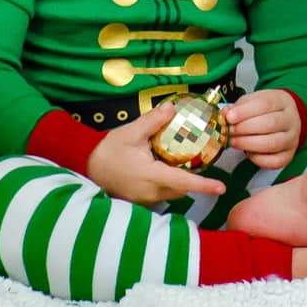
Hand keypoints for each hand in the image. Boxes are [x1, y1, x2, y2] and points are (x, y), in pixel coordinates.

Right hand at [84, 103, 228, 204]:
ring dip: (179, 181)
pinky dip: (167, 183)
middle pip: (181, 189)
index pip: (183, 182)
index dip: (203, 185)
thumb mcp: (131, 132)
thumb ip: (154, 121)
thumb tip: (173, 107)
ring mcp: (144, 199)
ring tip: (181, 161)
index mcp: (151, 176)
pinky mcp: (139, 199)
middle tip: (199, 159)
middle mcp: (151, 192)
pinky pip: (160, 194)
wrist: (86, 164)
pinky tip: (164, 167)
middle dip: (193, 179)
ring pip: (171, 193)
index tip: (221, 188)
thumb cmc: (108, 150)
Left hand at [223, 89, 303, 169]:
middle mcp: (291, 120)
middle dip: (245, 128)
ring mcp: (292, 139)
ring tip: (234, 142)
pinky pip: (274, 161)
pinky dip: (257, 159)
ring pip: (272, 143)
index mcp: (282, 101)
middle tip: (229, 131)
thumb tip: (225, 114)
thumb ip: (238, 107)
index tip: (229, 117)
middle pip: (270, 124)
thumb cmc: (265, 110)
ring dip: (248, 144)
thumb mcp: (252, 101)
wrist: (283, 119)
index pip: (265, 104)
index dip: (245, 111)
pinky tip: (248, 152)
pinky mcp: (289, 155)